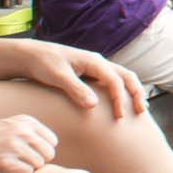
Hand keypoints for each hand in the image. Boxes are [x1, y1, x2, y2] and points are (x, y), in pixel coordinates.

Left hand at [0, 38, 145, 119]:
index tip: (120, 117)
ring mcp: (95, 67)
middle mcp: (98, 62)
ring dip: (132, 91)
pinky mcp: (90, 73)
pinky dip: (122, 91)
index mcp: (93, 61)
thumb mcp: (57, 77)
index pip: (115, 81)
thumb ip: (76, 89)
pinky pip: (113, 81)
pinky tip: (122, 103)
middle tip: (141, 112)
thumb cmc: (43, 64)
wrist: (31, 55)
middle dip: (136, 93)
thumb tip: (94, 105)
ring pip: (122, 77)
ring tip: (139, 108)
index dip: (120, 99)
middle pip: (126, 76)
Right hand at [0, 115, 57, 172]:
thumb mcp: (10, 125)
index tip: (32, 153)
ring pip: (39, 164)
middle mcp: (22, 131)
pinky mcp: (6, 162)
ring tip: (14, 164)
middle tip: (24, 162)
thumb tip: (52, 147)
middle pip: (49, 153)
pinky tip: (9, 169)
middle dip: (40, 160)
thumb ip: (31, 131)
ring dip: (29, 168)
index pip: (52, 141)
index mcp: (25, 121)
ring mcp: (14, 146)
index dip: (44, 150)